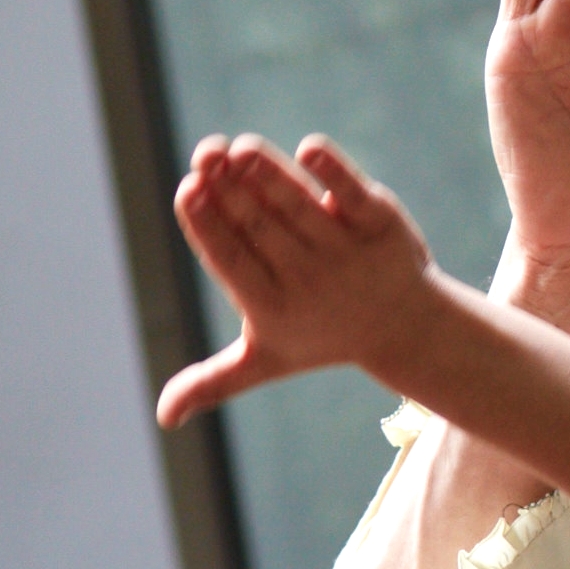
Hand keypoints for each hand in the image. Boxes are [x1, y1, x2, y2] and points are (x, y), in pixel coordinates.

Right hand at [156, 136, 436, 426]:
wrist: (405, 328)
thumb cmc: (321, 335)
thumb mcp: (266, 360)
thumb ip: (214, 380)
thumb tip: (164, 419)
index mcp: (273, 308)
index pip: (231, 260)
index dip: (206, 225)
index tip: (186, 189)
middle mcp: (310, 281)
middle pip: (259, 226)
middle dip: (229, 189)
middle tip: (205, 157)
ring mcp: (348, 252)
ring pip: (299, 205)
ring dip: (267, 173)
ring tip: (238, 149)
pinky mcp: (381, 223)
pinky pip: (352, 194)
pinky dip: (332, 173)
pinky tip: (308, 150)